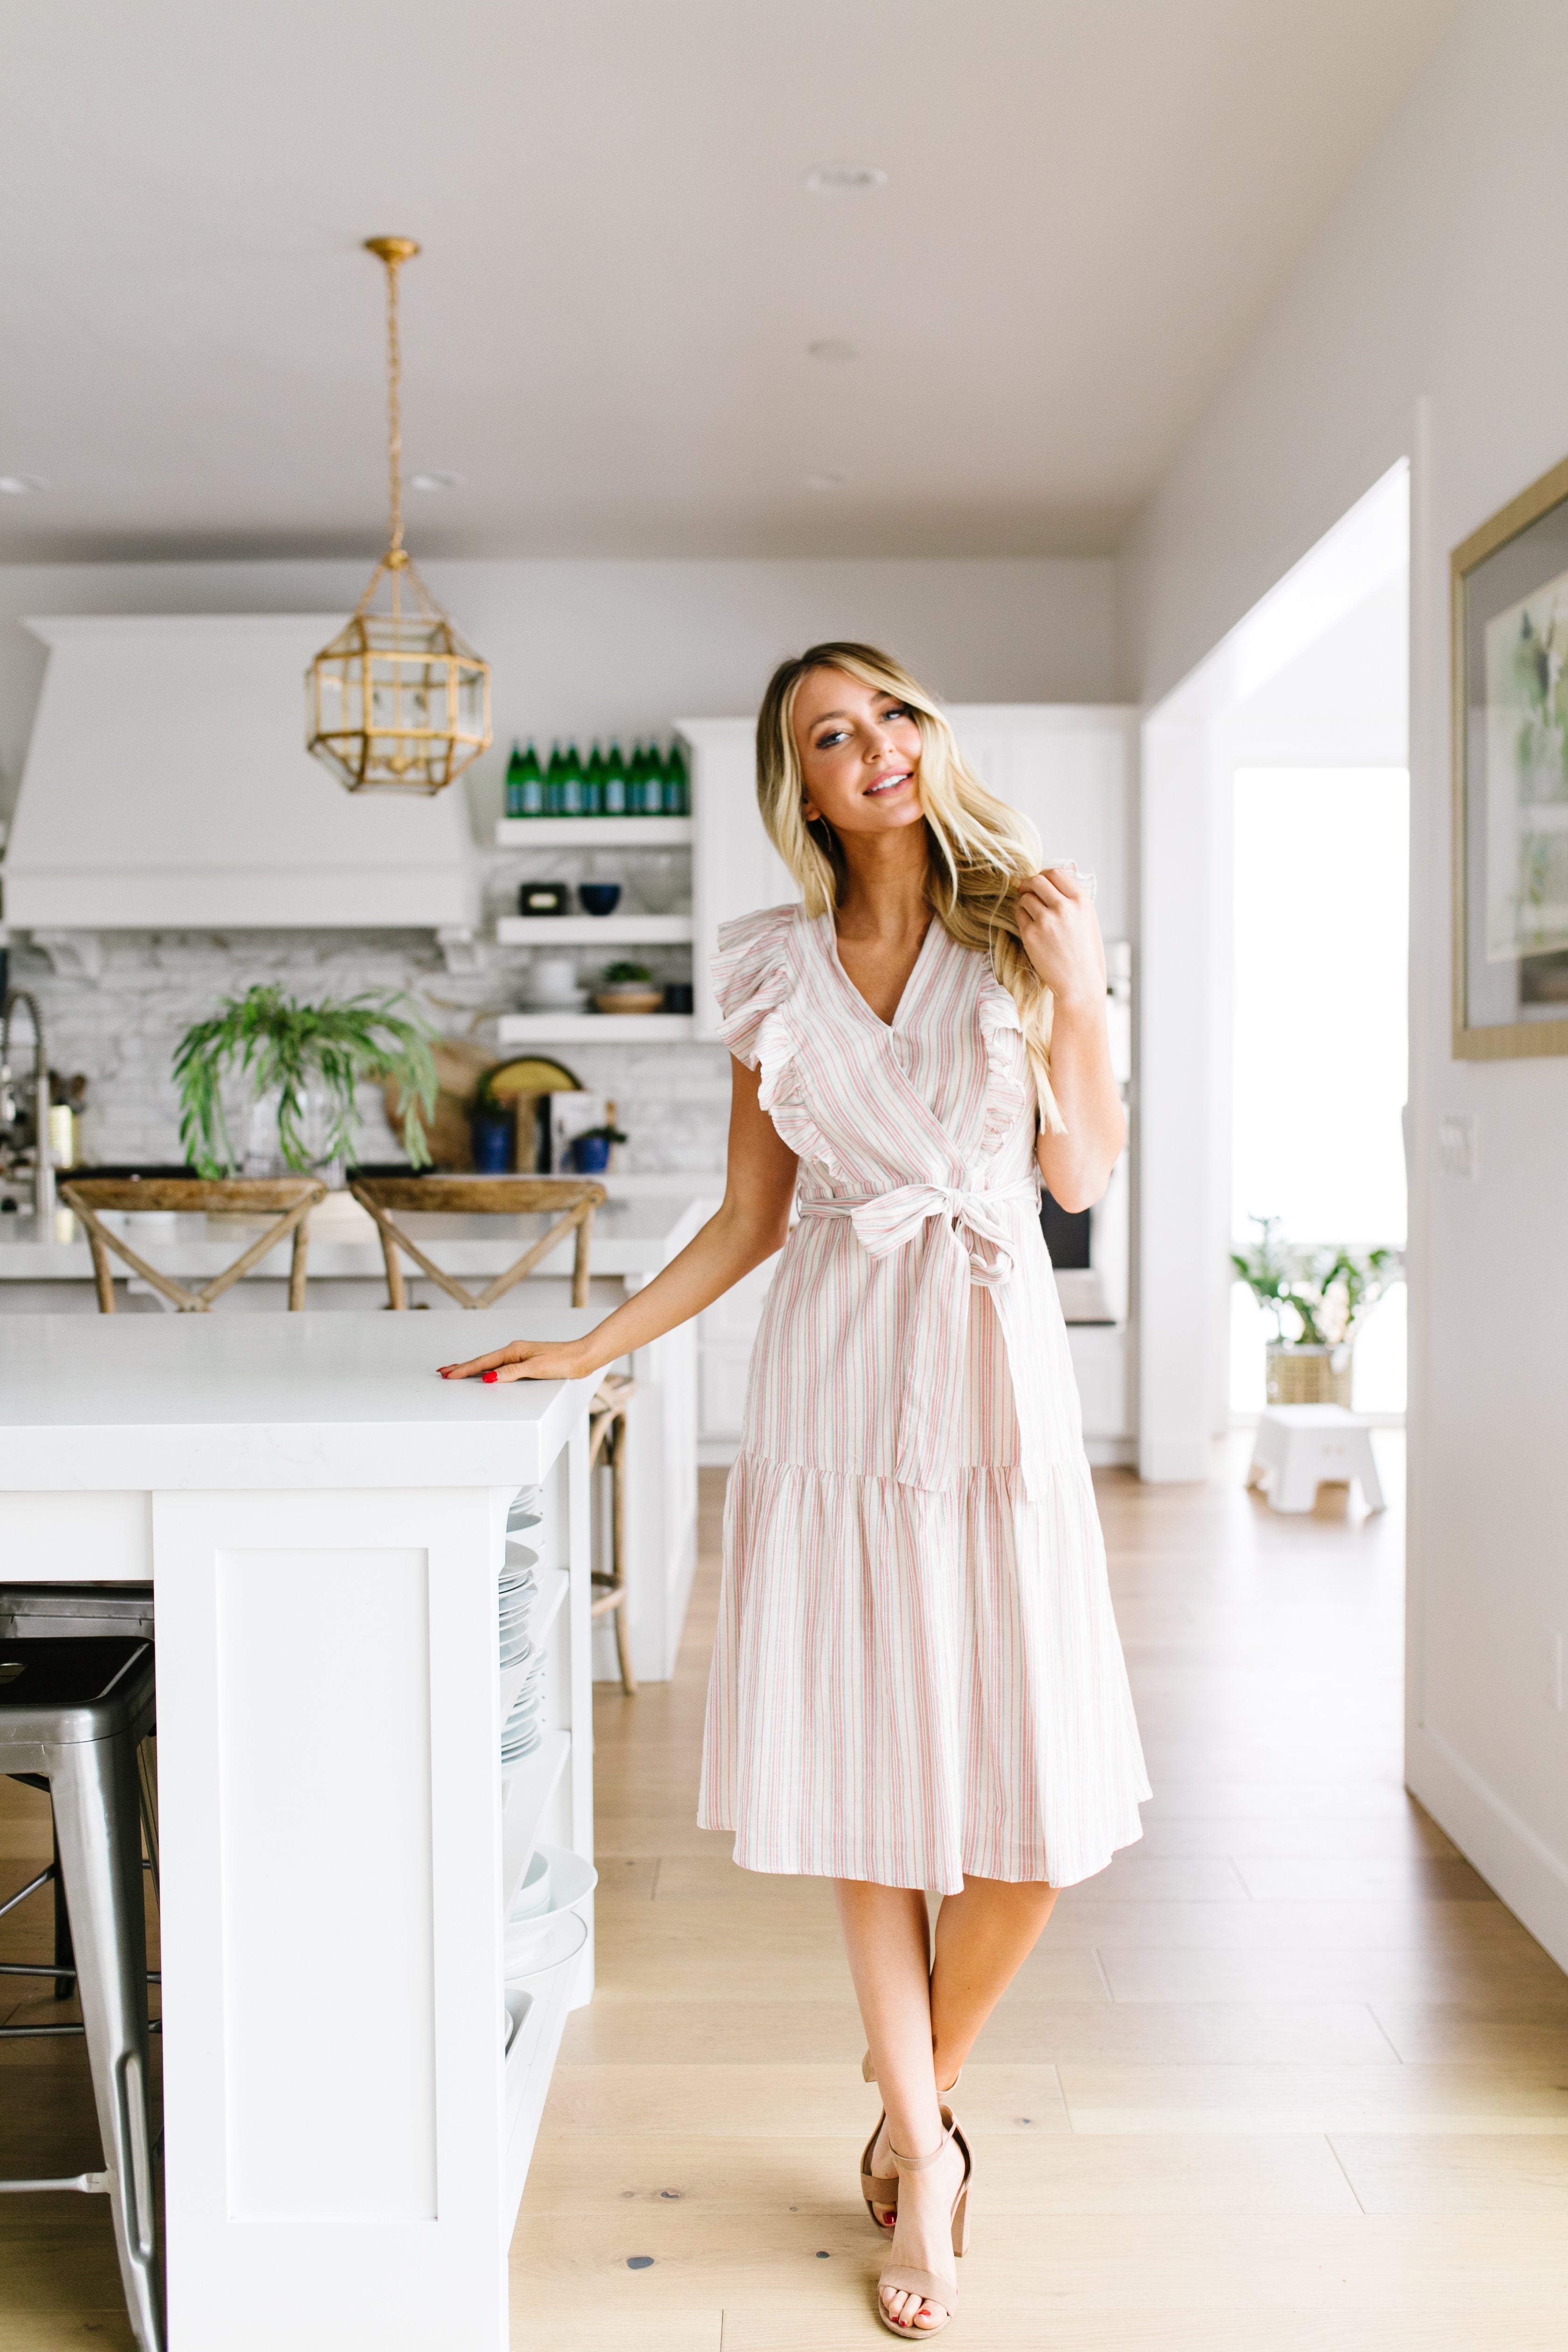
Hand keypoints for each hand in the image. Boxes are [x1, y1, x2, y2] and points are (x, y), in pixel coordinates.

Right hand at [438, 1338, 590, 1384]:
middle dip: (462, 1367)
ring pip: (490, 1363)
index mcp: (514, 1351)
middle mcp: (514, 1351)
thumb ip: (512, 1372)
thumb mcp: (536, 1368)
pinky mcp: (526, 1361)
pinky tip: (485, 1372)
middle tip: (443, 1372)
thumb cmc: (563, 1361)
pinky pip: (500, 1365)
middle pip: (483, 1361)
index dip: (464, 1370)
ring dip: (473, 1368)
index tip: (448, 1374)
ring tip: (457, 1372)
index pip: (483, 1363)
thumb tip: (489, 1377)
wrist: (582, 1357)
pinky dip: (487, 1368)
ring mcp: (520, 1355)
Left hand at [1016, 866, 1106, 1012]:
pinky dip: (1021, 916)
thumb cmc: (1085, 955)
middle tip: (1024, 889)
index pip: (1056, 873)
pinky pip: (1020, 915)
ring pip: (1025, 897)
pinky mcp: (1032, 934)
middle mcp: (1064, 907)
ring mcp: (1047, 920)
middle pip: (1037, 880)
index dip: (1043, 874)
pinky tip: (1029, 925)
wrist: (1079, 984)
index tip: (1038, 881)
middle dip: (1028, 883)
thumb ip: (1073, 902)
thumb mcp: (1088, 922)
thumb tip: (1053, 884)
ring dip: (1024, 901)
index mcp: (1082, 902)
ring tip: (1030, 912)